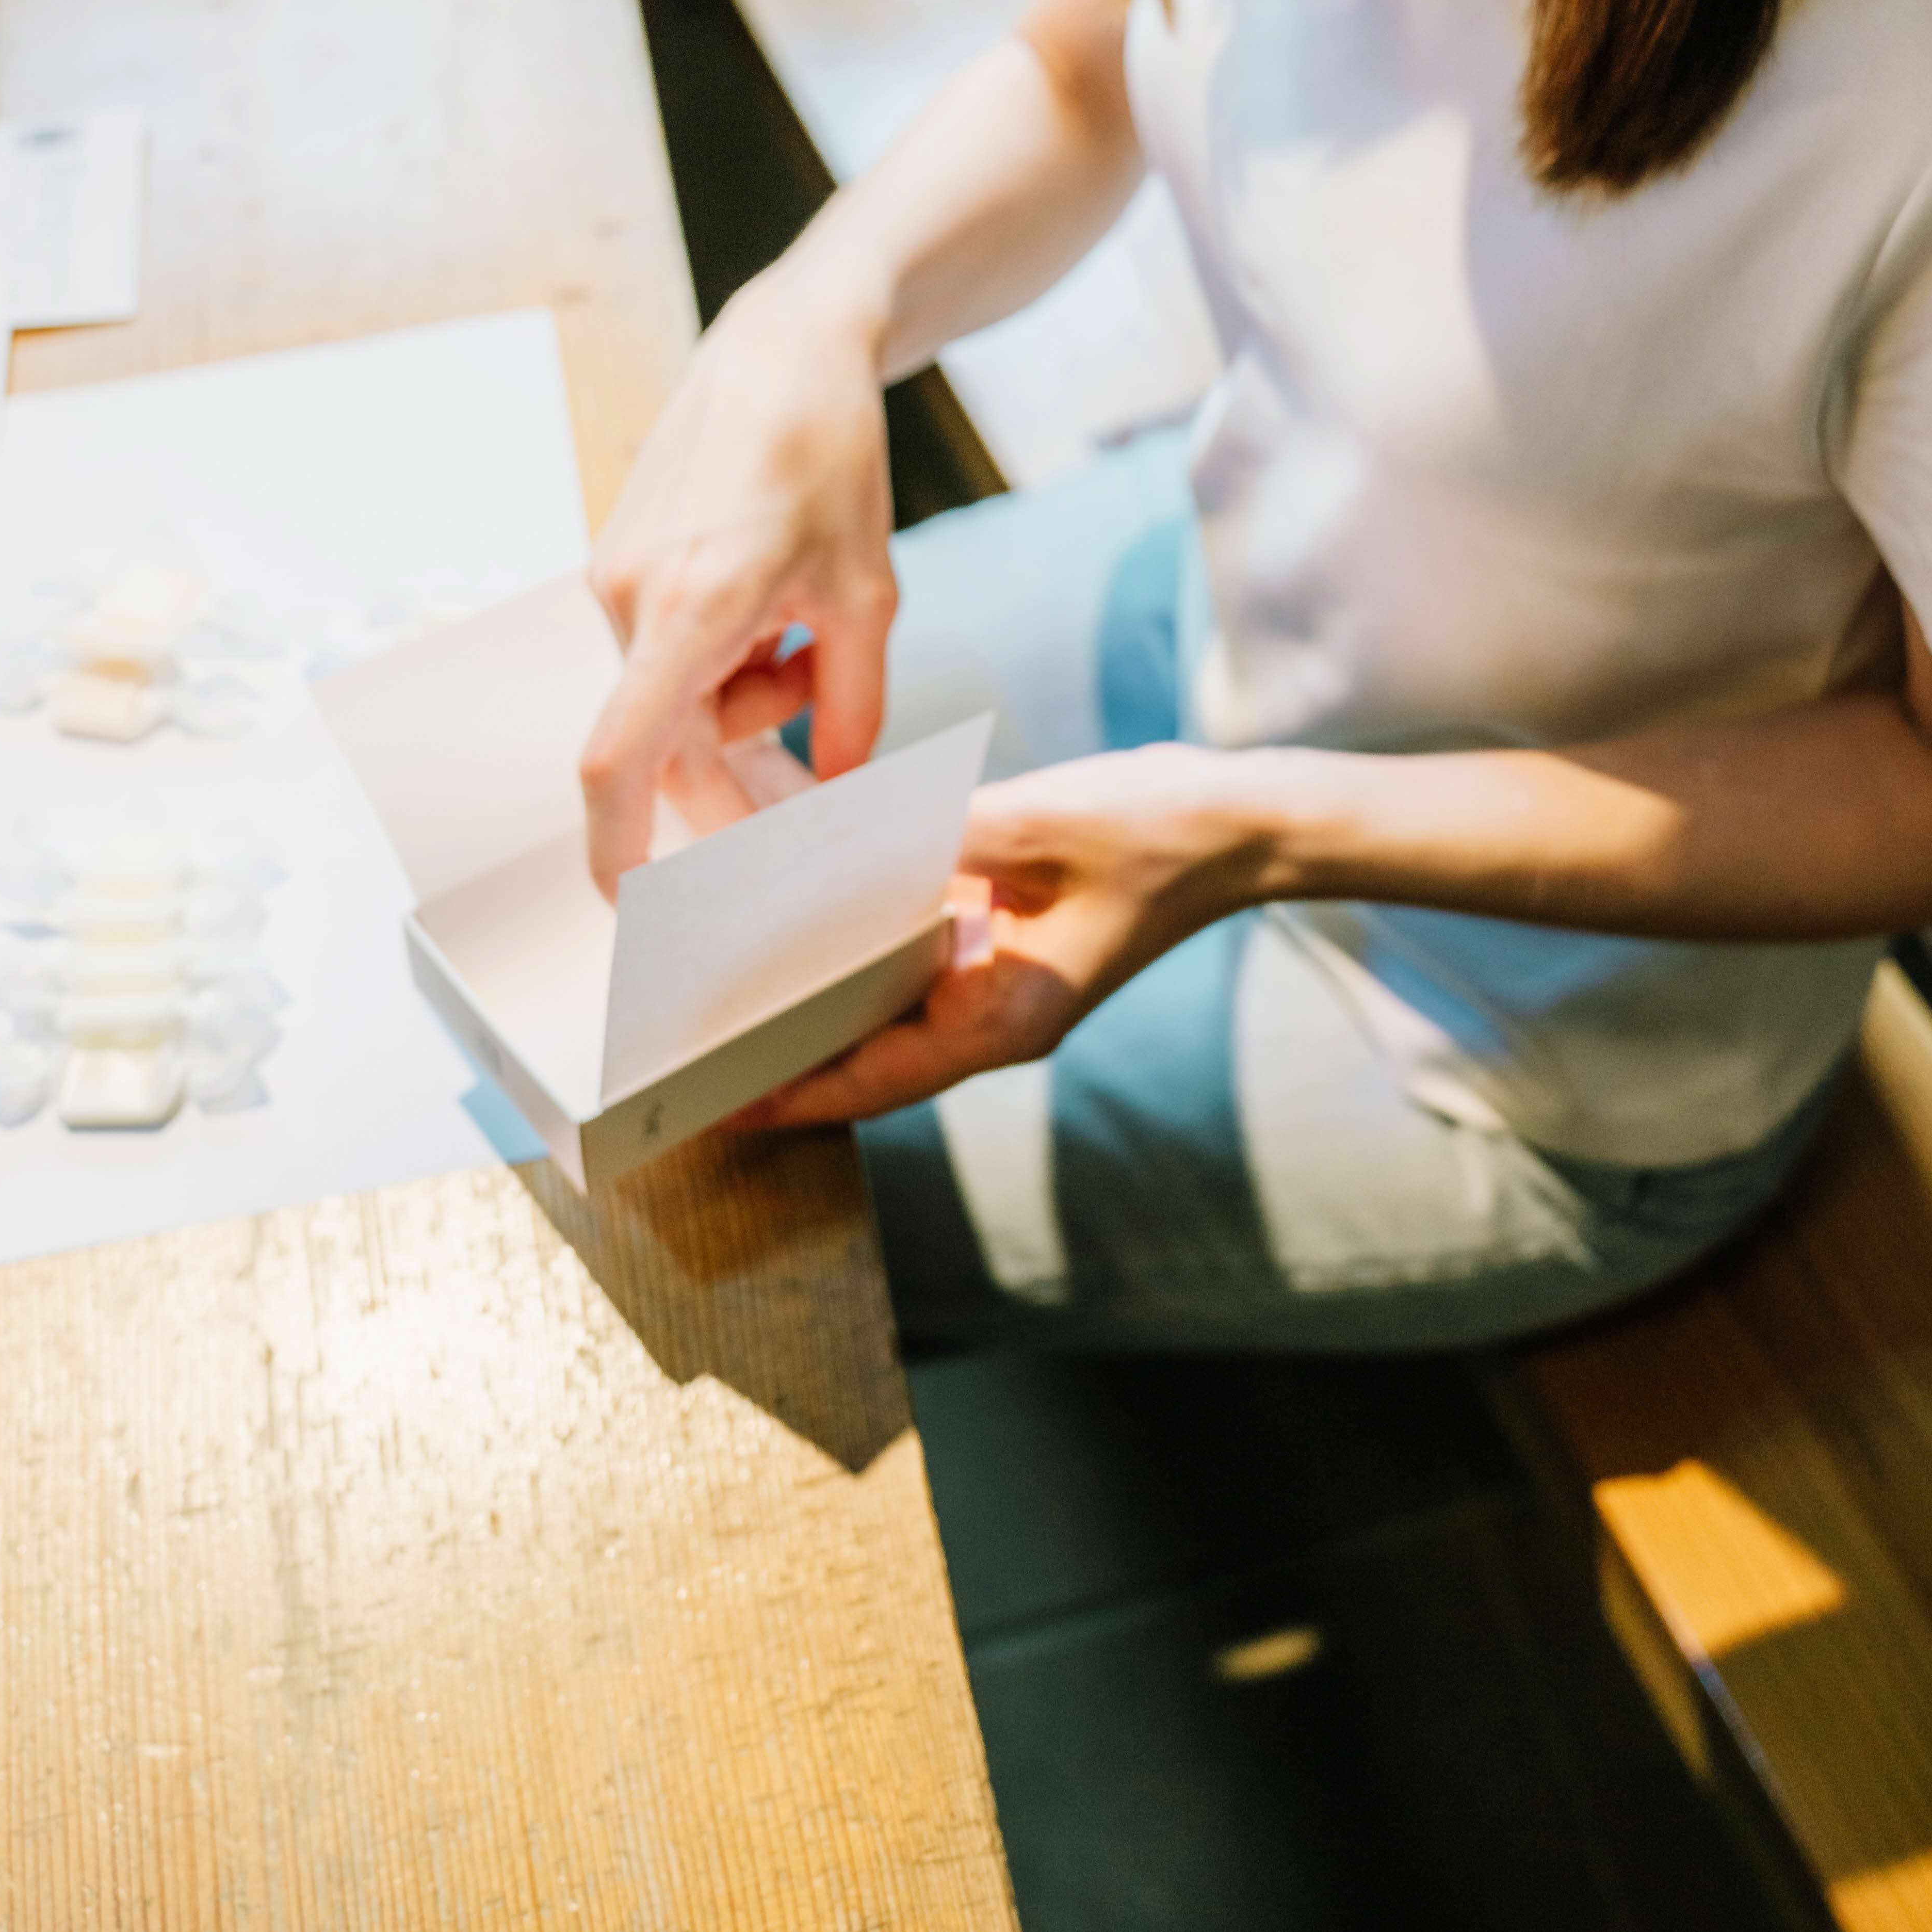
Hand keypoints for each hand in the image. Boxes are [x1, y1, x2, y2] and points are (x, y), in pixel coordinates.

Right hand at [579, 270, 897, 887]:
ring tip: (812, 640)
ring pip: (677, 696)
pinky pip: (669, 650)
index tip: (633, 910)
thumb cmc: (831, 460)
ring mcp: (615, 576)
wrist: (785, 348)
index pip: (619, 760)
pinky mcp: (621, 558)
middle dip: (737, 775)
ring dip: (746, 700)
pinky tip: (777, 613)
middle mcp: (630, 598)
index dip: (616, 849)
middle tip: (812, 791)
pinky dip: (724, 659)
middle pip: (670, 741)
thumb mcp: (868, 595)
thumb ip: (850, 707)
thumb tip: (830, 793)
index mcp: (689, 609)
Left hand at [735, 742, 1279, 1126]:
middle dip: (787, 1061)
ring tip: (727, 997)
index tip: (719, 1107)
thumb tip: (853, 839)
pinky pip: (916, 970)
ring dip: (817, 1013)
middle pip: (870, 1061)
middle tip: (694, 1052)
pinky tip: (810, 926)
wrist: (1237, 827)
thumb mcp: (1041, 824)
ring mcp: (1003, 985)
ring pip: (888, 1020)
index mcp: (1005, 1016)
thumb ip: (944, 837)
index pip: (876, 1079)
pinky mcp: (1007, 947)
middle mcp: (996, 1016)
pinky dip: (861, 960)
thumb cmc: (1154, 834)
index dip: (794, 1096)